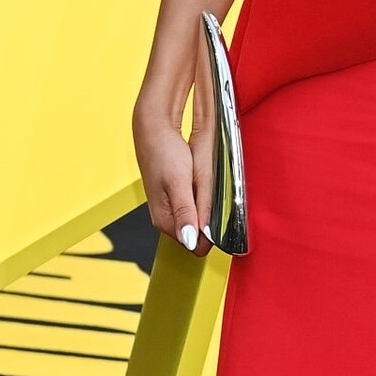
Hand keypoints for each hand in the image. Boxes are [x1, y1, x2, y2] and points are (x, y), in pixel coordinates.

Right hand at [132, 71, 214, 257]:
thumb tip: (190, 241)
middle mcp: (166, 219)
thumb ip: (185, 212)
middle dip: (211, 222)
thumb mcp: (178, 182)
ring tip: (211, 189)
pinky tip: (205, 186)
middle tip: (217, 197)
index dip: (212, 234)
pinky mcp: (175, 198)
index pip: (195, 246)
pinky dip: (203, 200)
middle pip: (198, 235)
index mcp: (165, 220)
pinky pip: (195, 208)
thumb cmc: (164, 152)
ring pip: (198, 221)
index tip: (222, 216)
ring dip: (209, 210)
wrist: (153, 129)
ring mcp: (170, 209)